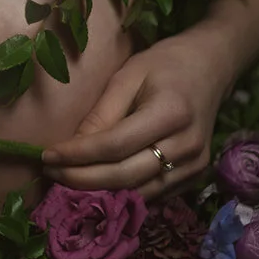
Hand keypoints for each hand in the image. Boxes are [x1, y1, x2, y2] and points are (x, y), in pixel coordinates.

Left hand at [40, 28, 234, 201]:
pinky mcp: (196, 176)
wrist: (212, 68)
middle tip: (50, 174)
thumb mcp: (128, 75)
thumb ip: (102, 114)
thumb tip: (71, 147)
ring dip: (99, 192)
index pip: (115, 145)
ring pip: (138, 192)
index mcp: (170, 113)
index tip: (46, 157)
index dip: (78, 156)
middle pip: (126, 176)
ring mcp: (196, 166)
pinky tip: (97, 184)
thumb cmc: (165, 64)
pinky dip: (122, 193)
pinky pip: (152, 194)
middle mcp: (187, 146)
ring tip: (66, 181)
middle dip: (82, 179)